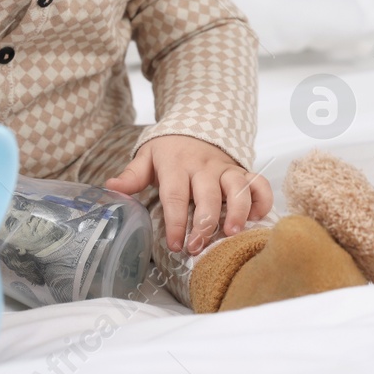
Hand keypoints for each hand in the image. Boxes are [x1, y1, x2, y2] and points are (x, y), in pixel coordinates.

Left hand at [105, 134, 272, 254]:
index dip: (176, 221)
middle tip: (198, 247)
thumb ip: (131, 176)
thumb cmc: (169, 151)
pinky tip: (256, 218)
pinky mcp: (242, 171)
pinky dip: (262, 200)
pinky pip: (259, 183)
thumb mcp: (147, 158)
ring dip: (237, 211)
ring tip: (232, 233)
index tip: (175, 245)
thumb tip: (110, 188)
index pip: (175, 195)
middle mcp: (203, 166)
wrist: (195, 126)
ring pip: (237, 188)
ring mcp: (225, 168)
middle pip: (207, 195)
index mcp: (176, 164)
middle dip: (204, 224)